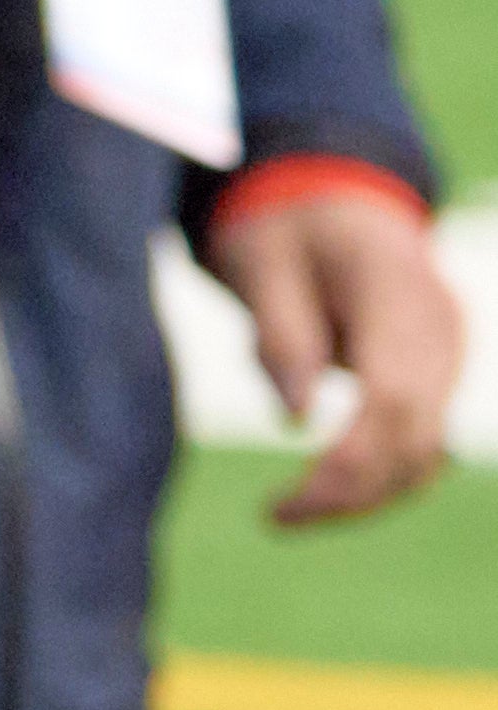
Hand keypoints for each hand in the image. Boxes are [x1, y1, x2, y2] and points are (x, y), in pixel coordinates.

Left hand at [211, 181, 461, 528]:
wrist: (337, 190)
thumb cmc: (285, 223)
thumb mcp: (258, 257)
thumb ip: (281, 332)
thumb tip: (296, 418)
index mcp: (396, 290)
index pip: (391, 398)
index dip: (349, 462)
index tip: (287, 505)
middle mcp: (441, 328)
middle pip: (417, 437)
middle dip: (354, 491)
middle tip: (278, 519)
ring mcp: (451, 352)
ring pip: (428, 448)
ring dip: (369, 491)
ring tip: (293, 513)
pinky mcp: (440, 371)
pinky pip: (424, 436)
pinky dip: (384, 469)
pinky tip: (328, 488)